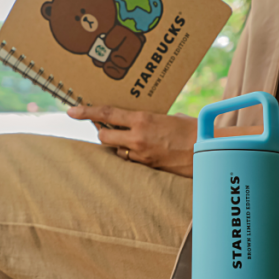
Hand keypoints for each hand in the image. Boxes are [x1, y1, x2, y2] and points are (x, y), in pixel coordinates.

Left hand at [67, 105, 196, 176]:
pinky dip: (131, 154)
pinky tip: (143, 149)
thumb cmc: (193, 130)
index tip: (71, 110)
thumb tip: (140, 119)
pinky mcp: (147, 167)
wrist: (207, 151)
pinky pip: (130, 160)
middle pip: (104, 135)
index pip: (106, 114)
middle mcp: (137, 138)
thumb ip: (150, 118)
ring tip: (129, 138)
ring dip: (117, 144)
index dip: (86, 112)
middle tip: (104, 125)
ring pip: (116, 150)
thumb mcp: (169, 117)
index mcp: (142, 119)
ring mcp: (141, 155)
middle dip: (101, 131)